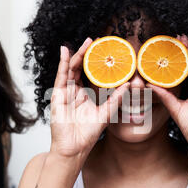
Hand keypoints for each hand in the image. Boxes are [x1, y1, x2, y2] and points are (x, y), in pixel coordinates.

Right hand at [50, 38, 129, 161]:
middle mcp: (74, 92)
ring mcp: (66, 92)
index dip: (96, 62)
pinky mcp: (58, 95)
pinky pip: (61, 76)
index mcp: (85, 95)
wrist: (74, 147)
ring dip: (77, 54)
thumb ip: (116, 99)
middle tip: (96, 41)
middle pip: (80, 68)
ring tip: (86, 42)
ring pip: (71, 69)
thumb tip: (129, 85)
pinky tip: (65, 51)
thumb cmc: (87, 134)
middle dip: (87, 54)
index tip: (105, 50)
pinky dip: (63, 63)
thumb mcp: (106, 113)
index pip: (90, 74)